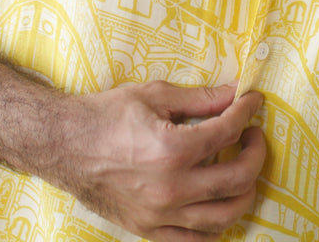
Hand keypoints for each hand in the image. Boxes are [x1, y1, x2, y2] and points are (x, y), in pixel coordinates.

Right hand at [49, 81, 265, 241]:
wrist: (63, 145)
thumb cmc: (105, 116)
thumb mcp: (154, 96)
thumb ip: (200, 98)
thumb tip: (235, 93)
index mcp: (172, 149)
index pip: (229, 132)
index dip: (247, 113)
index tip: (252, 103)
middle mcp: (170, 188)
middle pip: (238, 178)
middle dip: (255, 153)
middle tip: (252, 136)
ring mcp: (160, 214)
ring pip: (225, 215)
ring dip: (245, 191)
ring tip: (242, 168)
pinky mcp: (149, 229)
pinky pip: (196, 239)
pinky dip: (216, 223)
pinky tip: (219, 201)